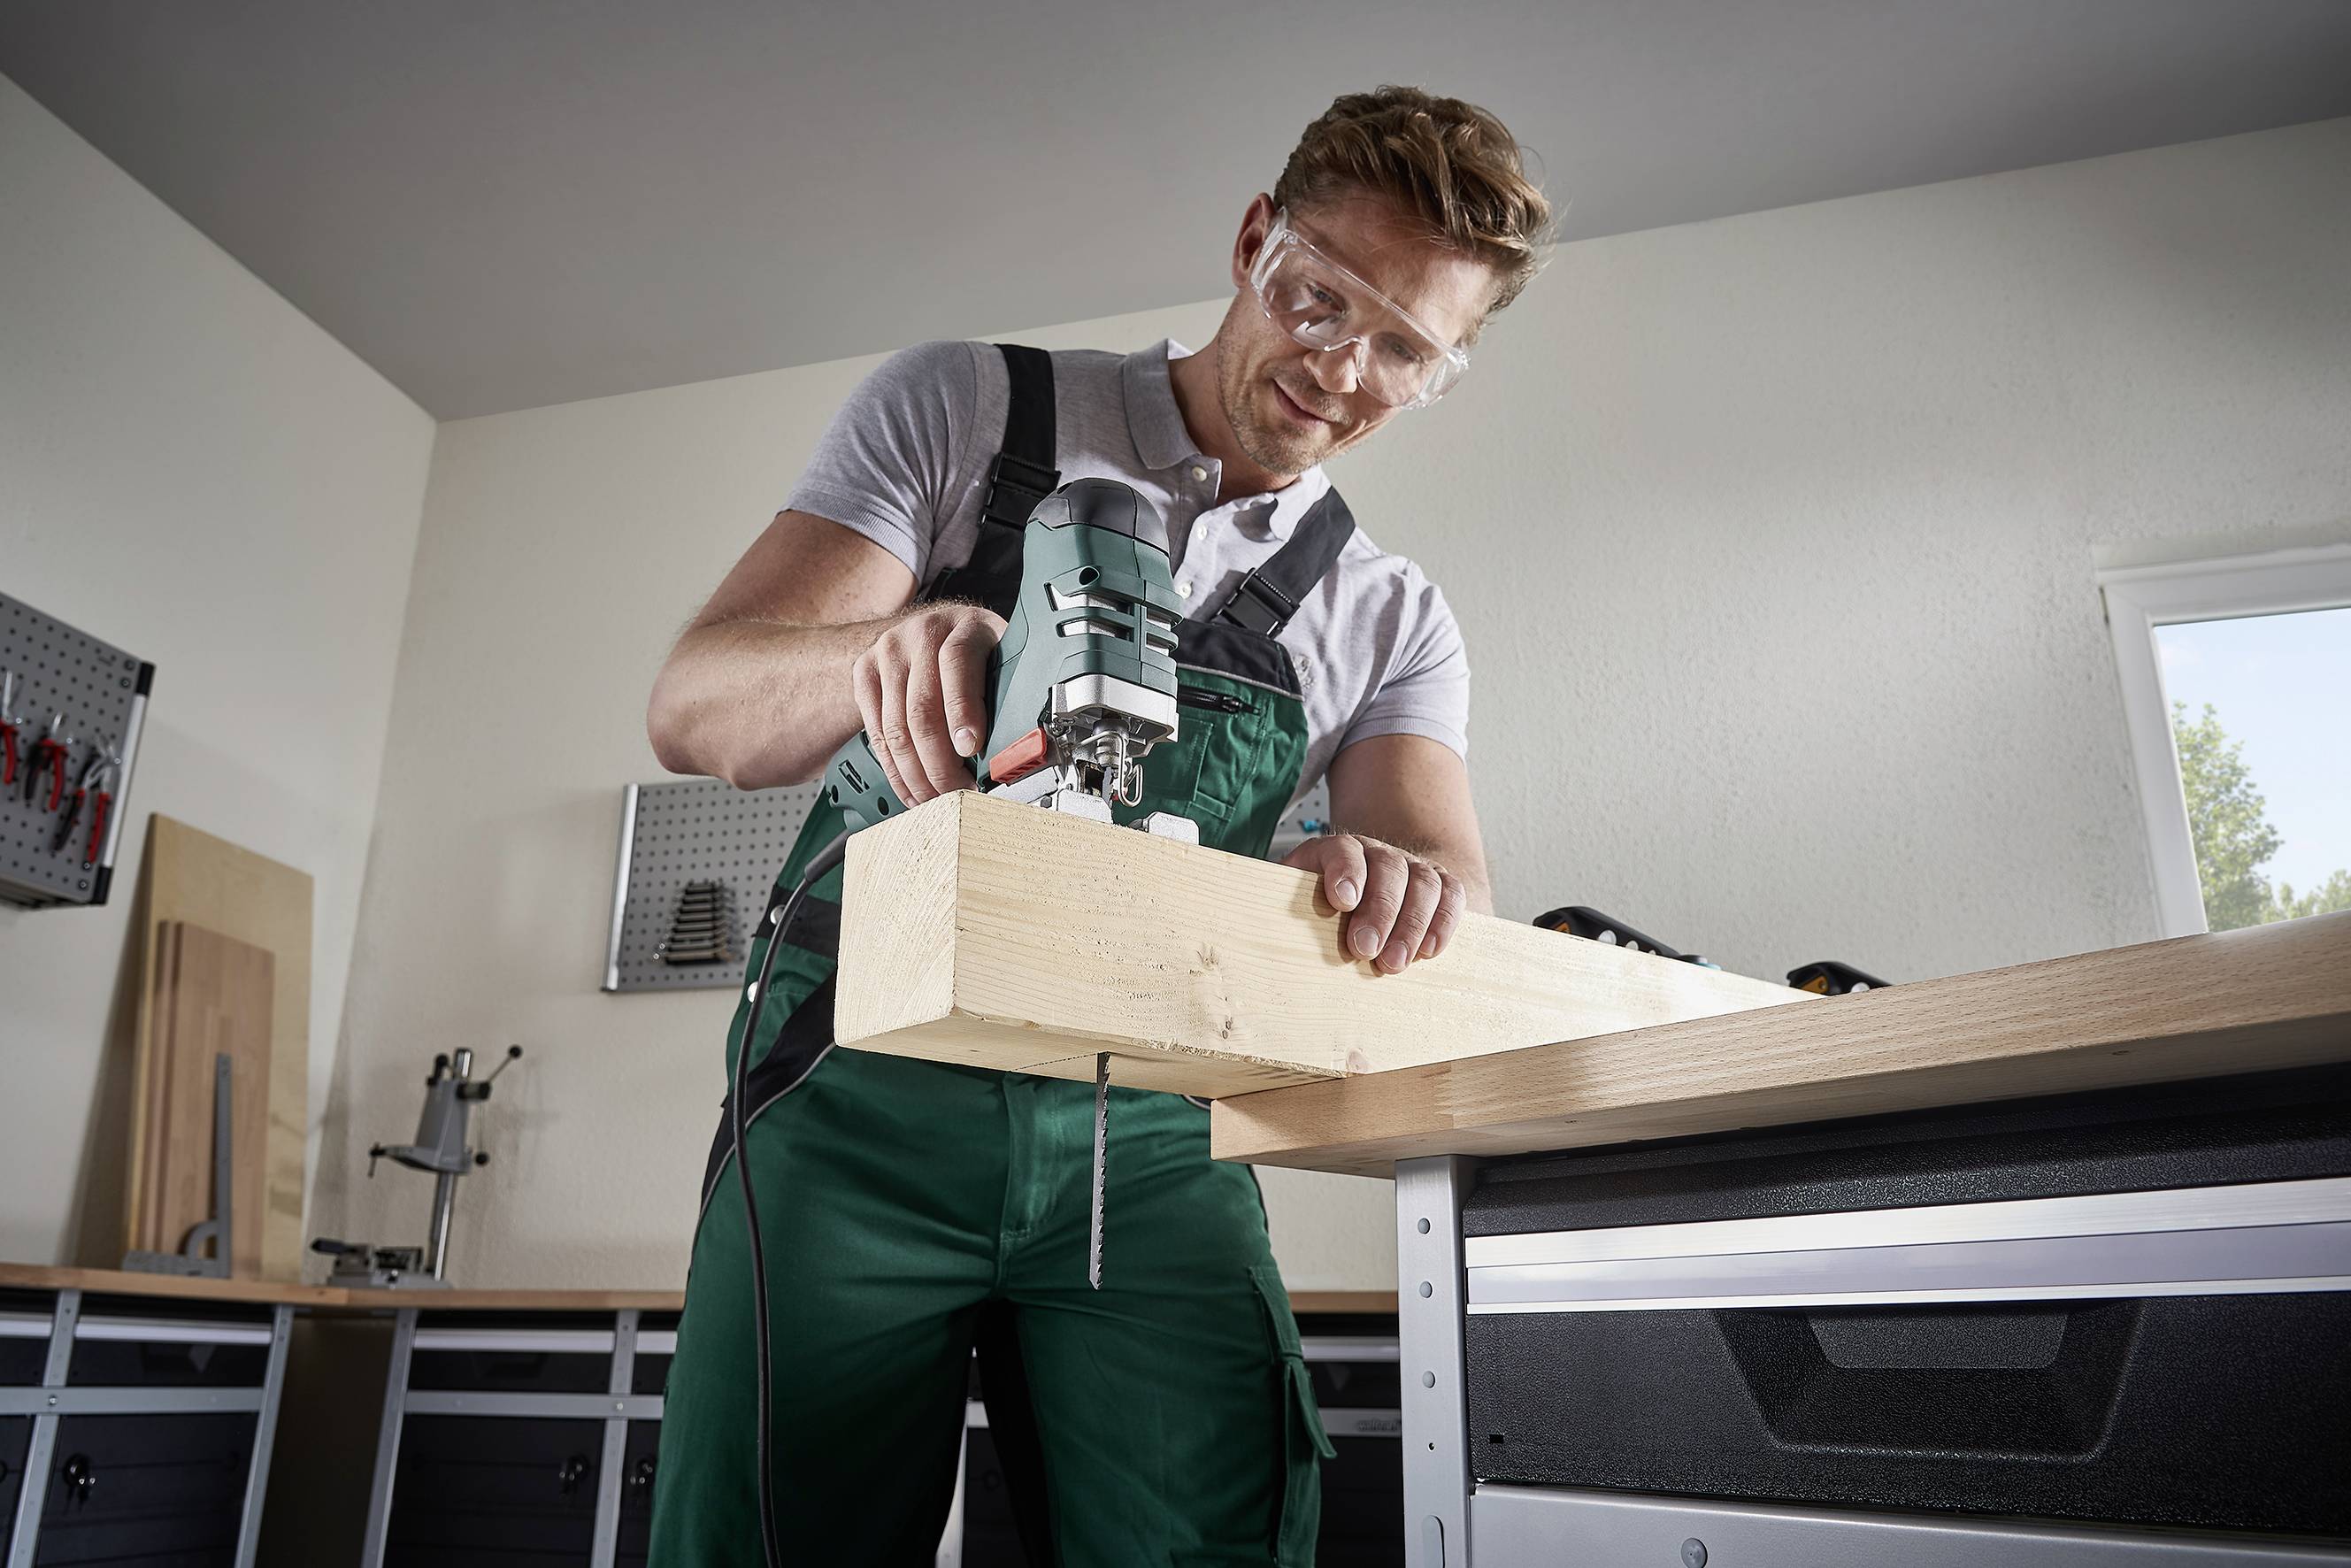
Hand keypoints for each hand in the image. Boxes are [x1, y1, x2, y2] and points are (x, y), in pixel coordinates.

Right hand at [851, 603, 1006, 804]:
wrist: (930, 625)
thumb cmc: (976, 648)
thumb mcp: (1001, 653)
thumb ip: (1006, 689)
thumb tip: (1019, 747)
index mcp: (965, 626)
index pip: (957, 664)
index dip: (962, 711)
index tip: (970, 750)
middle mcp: (921, 633)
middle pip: (922, 709)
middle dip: (940, 763)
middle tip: (958, 792)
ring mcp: (888, 651)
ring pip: (896, 727)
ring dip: (916, 774)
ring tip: (936, 799)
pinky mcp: (865, 671)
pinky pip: (876, 731)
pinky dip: (893, 768)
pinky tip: (911, 788)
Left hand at [1283, 833, 1466, 973]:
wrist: (1358, 899)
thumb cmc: (1320, 911)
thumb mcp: (1295, 904)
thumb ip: (1287, 911)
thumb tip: (1264, 935)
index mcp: (1336, 852)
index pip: (1343, 849)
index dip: (1345, 871)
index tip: (1342, 901)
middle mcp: (1377, 853)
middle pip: (1388, 868)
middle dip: (1380, 910)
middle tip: (1366, 950)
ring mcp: (1411, 866)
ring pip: (1423, 881)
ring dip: (1412, 924)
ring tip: (1395, 963)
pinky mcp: (1438, 885)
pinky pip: (1451, 894)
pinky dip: (1444, 921)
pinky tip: (1429, 950)